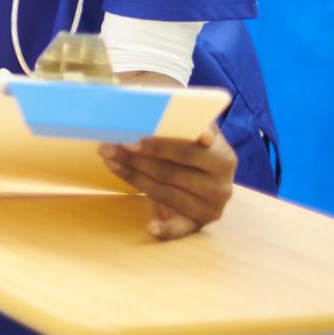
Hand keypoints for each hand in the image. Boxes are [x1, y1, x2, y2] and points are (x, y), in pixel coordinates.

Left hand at [98, 122, 235, 239]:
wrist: (198, 158)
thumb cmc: (187, 135)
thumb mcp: (187, 121)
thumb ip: (173, 115)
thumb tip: (138, 104)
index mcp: (224, 156)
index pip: (188, 150)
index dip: (159, 144)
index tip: (133, 138)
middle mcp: (222, 185)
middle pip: (171, 172)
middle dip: (137, 158)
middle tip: (109, 146)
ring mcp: (211, 206)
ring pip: (164, 192)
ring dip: (133, 177)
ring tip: (109, 161)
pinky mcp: (197, 222)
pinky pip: (181, 229)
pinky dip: (166, 230)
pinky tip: (151, 228)